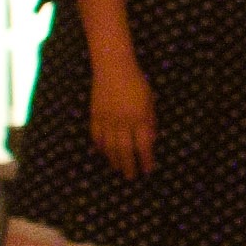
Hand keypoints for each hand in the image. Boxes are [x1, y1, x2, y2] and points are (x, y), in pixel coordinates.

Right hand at [88, 60, 157, 178]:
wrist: (113, 68)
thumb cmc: (137, 82)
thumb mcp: (150, 101)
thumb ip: (150, 121)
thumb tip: (150, 140)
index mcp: (140, 118)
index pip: (144, 146)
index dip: (146, 160)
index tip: (148, 170)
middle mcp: (123, 122)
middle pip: (125, 151)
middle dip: (129, 166)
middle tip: (131, 177)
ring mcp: (107, 120)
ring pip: (109, 147)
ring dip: (114, 160)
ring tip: (118, 169)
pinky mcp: (95, 116)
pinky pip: (96, 137)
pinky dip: (100, 147)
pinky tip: (104, 153)